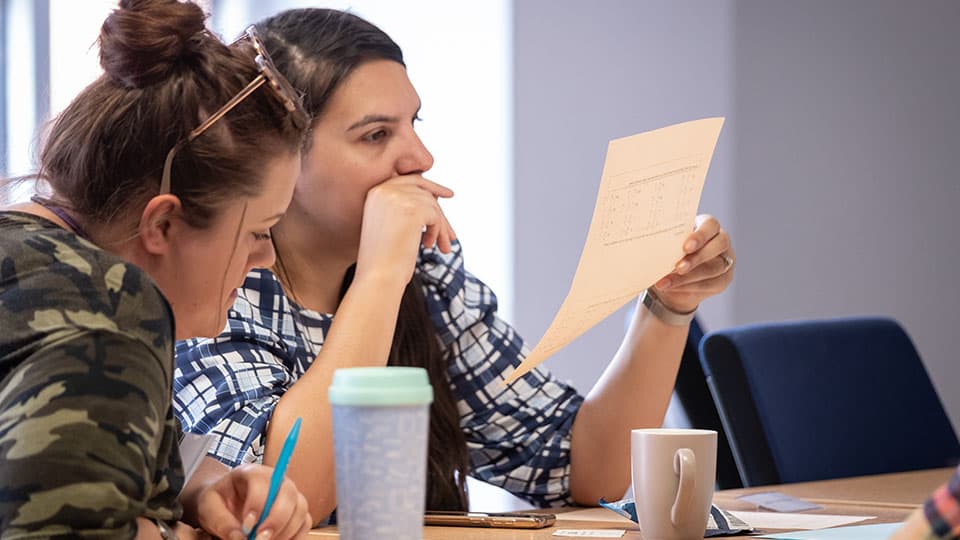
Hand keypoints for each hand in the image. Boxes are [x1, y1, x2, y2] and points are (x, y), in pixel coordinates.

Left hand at [194, 463, 311, 539]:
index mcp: (251, 473)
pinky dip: (295, 536)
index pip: (262, 481)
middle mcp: (275, 479)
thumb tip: (240, 538)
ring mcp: (288, 494)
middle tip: (260, 539)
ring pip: (300, 508)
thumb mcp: (209, 510)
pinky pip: (305, 522)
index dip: (258, 504)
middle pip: (288, 493)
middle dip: (276, 519)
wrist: (225, 505)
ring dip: (286, 530)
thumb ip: (222, 522)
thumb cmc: (218, 503)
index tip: (246, 526)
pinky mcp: (295, 510)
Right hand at [356, 174, 455, 286]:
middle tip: (452, 234)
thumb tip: (436, 198)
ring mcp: (398, 198)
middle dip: (440, 211)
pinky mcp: (413, 209)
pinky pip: (436, 215)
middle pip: (424, 191)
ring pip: (432, 205)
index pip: (409, 180)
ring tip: (441, 248)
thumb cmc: (383, 259)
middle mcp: (384, 190)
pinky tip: (429, 245)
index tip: (448, 195)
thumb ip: (406, 208)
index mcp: (375, 193)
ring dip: (441, 227)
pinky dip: (438, 231)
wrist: (377, 276)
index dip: (431, 186)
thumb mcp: (391, 226)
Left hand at [653, 214, 733, 312]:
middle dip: (698, 257)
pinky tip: (673, 288)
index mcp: (706, 226)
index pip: (711, 224)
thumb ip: (662, 242)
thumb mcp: (663, 247)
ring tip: (666, 282)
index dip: (701, 235)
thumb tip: (648, 244)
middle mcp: (720, 240)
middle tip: (678, 267)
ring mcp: (725, 260)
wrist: (671, 283)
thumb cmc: (666, 256)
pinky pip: (711, 284)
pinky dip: (690, 287)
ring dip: (690, 276)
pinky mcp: (724, 279)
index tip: (685, 247)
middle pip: (719, 244)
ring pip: (715, 268)